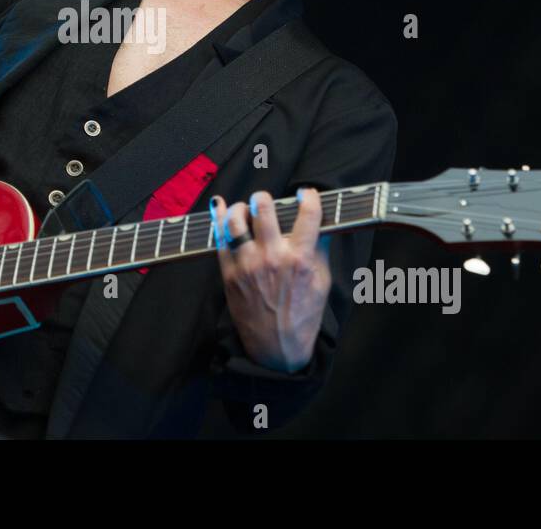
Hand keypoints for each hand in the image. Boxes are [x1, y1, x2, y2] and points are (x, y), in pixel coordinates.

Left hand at [210, 189, 329, 372]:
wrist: (277, 346)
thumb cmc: (302, 315)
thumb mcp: (322, 282)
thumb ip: (320, 251)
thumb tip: (321, 225)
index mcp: (301, 259)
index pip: (308, 215)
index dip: (309, 197)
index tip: (305, 194)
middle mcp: (273, 258)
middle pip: (264, 209)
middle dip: (264, 197)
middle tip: (265, 199)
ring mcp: (248, 265)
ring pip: (235, 221)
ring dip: (239, 208)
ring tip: (245, 209)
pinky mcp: (230, 274)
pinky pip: (220, 240)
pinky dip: (218, 219)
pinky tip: (220, 208)